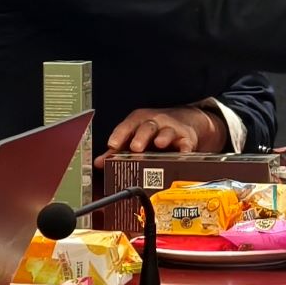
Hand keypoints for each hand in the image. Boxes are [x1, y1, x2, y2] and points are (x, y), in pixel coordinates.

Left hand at [105, 104, 227, 154]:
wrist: (181, 122)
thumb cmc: (152, 133)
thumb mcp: (134, 136)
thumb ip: (116, 151)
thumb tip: (99, 163)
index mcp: (138, 121)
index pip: (127, 126)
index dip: (119, 135)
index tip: (112, 144)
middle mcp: (154, 122)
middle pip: (147, 127)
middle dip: (141, 137)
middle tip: (135, 147)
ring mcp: (171, 129)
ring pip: (167, 132)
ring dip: (163, 138)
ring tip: (159, 145)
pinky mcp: (186, 139)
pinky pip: (186, 144)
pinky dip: (185, 149)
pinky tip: (183, 154)